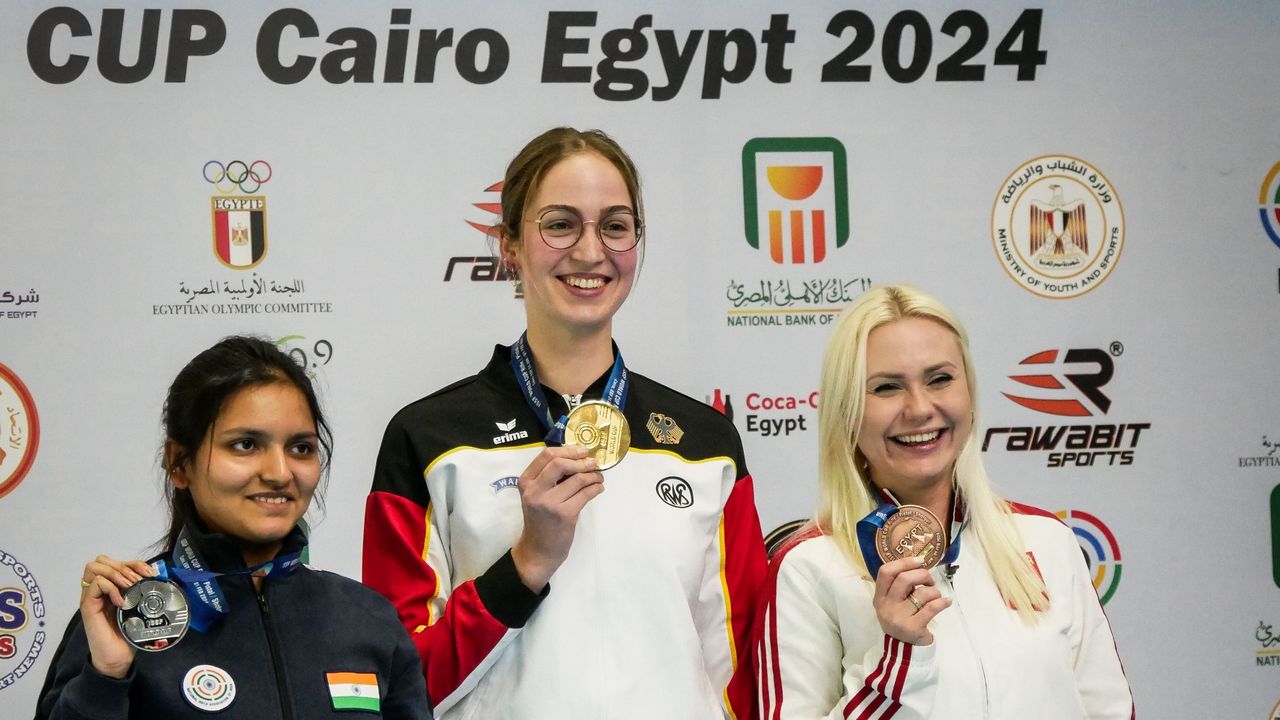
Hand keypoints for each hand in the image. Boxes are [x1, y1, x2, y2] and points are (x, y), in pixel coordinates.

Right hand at [79, 555, 154, 678]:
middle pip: (102, 560)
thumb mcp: (140, 607)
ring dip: (116, 572)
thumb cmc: (128, 633)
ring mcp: (92, 596)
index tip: (149, 574)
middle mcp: (99, 589)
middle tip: (138, 580)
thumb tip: (159, 576)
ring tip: (130, 586)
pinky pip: (95, 585)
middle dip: (124, 565)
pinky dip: (111, 587)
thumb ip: (142, 592)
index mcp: (111, 587)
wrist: (117, 657)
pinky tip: (121, 601)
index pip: (117, 562)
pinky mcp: (88, 606)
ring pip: (94, 567)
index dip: (134, 563)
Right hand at [510, 446, 602, 592]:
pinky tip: (599, 488)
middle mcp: (534, 491)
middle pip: (560, 463)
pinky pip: (586, 494)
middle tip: (593, 462)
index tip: (582, 450)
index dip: (568, 450)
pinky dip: (596, 488)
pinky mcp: (565, 515)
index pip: (546, 455)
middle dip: (581, 461)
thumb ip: (549, 477)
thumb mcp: (536, 495)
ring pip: (577, 479)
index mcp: (526, 482)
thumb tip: (578, 457)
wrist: (539, 549)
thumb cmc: (540, 519)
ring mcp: (549, 503)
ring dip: (593, 475)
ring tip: (598, 477)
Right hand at [871, 556, 951, 644]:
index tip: (919, 561)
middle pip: (904, 579)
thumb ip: (900, 586)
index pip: (885, 572)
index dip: (903, 562)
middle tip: (930, 580)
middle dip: (922, 575)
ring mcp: (899, 618)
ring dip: (934, 591)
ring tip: (936, 596)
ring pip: (921, 594)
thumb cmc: (901, 619)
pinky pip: (932, 608)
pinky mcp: (913, 628)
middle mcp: (886, 606)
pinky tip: (946, 602)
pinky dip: (942, 602)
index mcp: (880, 597)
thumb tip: (919, 564)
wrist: (904, 649)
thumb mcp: (893, 603)